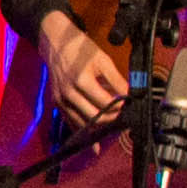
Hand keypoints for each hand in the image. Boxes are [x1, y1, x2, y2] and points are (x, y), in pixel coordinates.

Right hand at [43, 13, 129, 127]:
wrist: (54, 42)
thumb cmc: (79, 48)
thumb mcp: (103, 60)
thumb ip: (117, 80)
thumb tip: (131, 95)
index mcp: (81, 80)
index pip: (106, 103)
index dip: (120, 107)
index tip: (129, 106)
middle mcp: (68, 93)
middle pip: (94, 116)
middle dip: (112, 119)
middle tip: (124, 118)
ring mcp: (61, 100)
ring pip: (83, 123)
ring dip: (99, 127)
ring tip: (114, 126)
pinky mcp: (57, 103)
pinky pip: (71, 123)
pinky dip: (83, 133)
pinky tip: (93, 145)